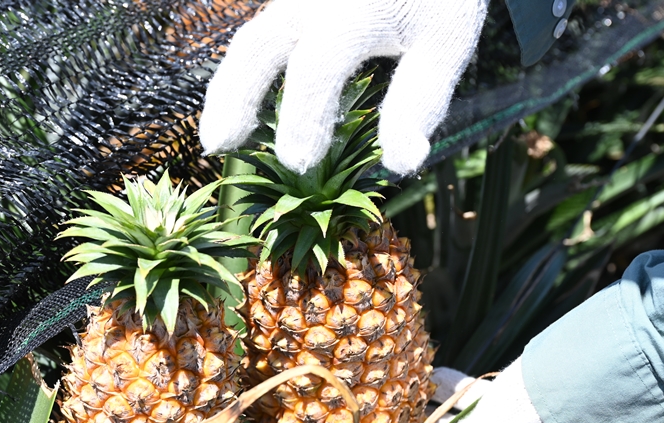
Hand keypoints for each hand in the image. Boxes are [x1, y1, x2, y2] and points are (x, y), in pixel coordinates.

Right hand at [200, 0, 488, 174]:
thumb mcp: (446, 44)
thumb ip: (419, 102)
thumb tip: (401, 164)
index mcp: (354, 12)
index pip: (315, 68)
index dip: (302, 117)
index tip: (299, 163)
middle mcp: (313, 0)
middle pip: (258, 48)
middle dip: (236, 99)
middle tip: (219, 147)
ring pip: (249, 40)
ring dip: (227, 89)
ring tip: (218, 137)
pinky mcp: (292, 0)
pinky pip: (260, 36)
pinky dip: (242, 75)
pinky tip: (240, 109)